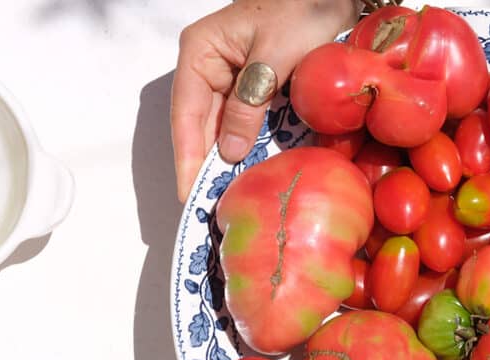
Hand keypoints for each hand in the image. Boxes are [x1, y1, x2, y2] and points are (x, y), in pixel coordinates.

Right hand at [171, 0, 359, 202]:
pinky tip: (247, 173)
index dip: (187, 158)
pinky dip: (245, 147)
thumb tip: (229, 152)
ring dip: (224, 162)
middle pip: (198, 126)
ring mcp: (229, 76)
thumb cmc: (304, 8)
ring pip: (219, 128)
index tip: (189, 195)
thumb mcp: (275, 55)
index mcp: (200, 52)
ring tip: (224, 199)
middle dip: (204, 167)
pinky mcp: (253, 86)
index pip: (185, 114)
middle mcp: (207, 66)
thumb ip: (249, 103)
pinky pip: (242, 122)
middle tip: (208, 209)